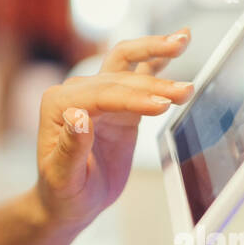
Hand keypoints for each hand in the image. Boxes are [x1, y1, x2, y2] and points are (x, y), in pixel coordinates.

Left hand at [34, 29, 193, 229]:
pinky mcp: (119, 103)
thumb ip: (71, 148)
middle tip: (184, 90)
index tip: (163, 104)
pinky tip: (176, 43)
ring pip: (128, 63)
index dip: (134, 98)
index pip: (102, 95)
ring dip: (156, 53)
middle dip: (154, 83)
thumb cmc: (62, 192)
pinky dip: (156, 58)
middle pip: (120, 77)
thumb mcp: (63, 177)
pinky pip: (138, 74)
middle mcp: (76, 92)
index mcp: (59, 105)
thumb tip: (79, 115)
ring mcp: (98, 95)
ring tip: (184, 43)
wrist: (68, 201)